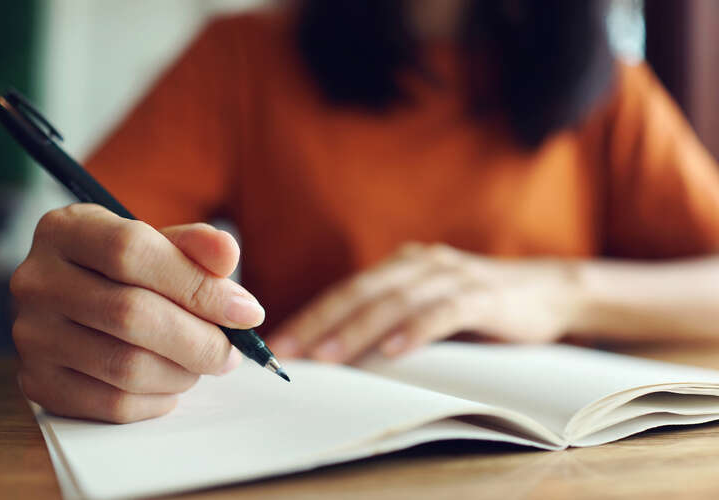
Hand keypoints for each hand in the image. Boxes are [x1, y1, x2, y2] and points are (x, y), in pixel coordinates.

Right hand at [10, 204, 263, 422]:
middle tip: (231, 351)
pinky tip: (172, 382)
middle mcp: (36, 280)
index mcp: (65, 230)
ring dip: (183, 372)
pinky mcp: (36, 382)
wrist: (77, 302)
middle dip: (199, 340)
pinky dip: (158, 400)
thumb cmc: (127, 271)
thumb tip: (227, 254)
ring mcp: (30, 335)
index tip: (246, 312)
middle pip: (131, 315)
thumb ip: (195, 246)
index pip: (131, 252)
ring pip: (125, 366)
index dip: (197, 286)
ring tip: (202, 362)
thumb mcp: (157, 243)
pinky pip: (111, 404)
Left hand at [268, 243, 582, 362]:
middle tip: (289, 351)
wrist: (547, 290)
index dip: (312, 315)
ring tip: (328, 357)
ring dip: (358, 330)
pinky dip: (415, 331)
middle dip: (320, 322)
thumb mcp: (428, 302)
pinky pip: (442, 312)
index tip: (281, 343)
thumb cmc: (479, 303)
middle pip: (360, 292)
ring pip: (394, 302)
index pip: (347, 290)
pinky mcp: (481, 294)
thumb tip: (343, 346)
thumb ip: (392, 315)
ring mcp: (451, 275)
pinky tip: (393, 352)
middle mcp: (420, 263)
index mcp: (402, 265)